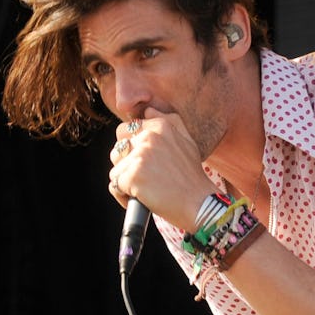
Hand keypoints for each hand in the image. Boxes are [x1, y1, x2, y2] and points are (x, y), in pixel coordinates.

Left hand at [106, 110, 215, 227]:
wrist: (199, 204)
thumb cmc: (192, 178)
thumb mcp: (187, 142)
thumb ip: (169, 122)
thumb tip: (148, 110)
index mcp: (160, 126)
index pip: (127, 129)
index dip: (132, 149)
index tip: (147, 164)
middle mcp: (149, 137)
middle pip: (117, 148)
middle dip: (125, 163)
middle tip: (143, 177)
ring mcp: (139, 156)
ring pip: (116, 169)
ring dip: (125, 181)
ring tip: (144, 190)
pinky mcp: (132, 175)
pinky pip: (115, 186)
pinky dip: (124, 196)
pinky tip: (141, 200)